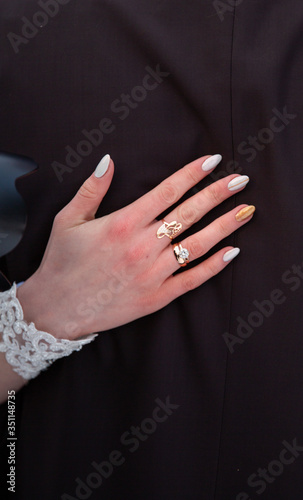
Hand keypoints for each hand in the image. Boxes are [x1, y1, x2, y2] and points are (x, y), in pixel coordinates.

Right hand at [17, 154, 254, 338]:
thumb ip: (91, 189)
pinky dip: (214, 266)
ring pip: (197, 244)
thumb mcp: (67, 219)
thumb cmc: (61, 262)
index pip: (166, 191)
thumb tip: (109, 160)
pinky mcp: (157, 296)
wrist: (57, 308)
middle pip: (189, 213)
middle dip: (217, 194)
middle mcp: (142, 246)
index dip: (192, 174)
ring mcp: (152, 273)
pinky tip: (232, 252)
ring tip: (246, 211)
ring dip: (225, 226)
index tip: (212, 161)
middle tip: (240, 181)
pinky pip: (192, 279)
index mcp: (122, 223)